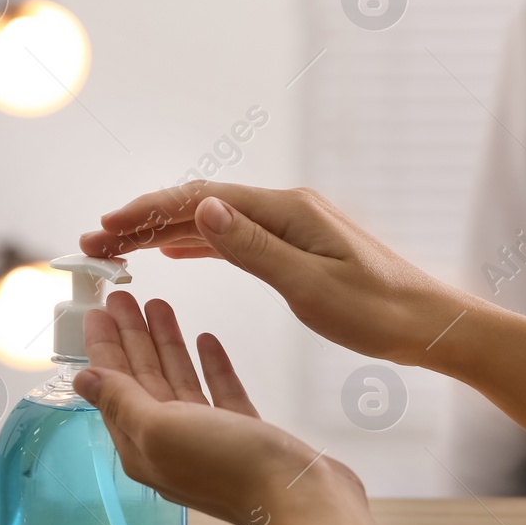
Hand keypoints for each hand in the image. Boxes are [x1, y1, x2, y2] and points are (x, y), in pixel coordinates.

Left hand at [74, 291, 362, 524]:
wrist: (301, 500)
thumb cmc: (231, 466)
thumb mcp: (162, 428)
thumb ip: (122, 400)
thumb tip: (83, 379)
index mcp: (142, 446)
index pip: (113, 387)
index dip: (104, 347)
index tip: (97, 311)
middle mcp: (169, 443)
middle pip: (143, 380)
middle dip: (132, 337)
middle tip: (124, 298)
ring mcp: (207, 439)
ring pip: (179, 382)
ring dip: (167, 344)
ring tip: (159, 306)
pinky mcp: (243, 435)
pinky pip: (218, 392)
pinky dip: (209, 365)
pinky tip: (206, 340)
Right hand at [79, 182, 460, 369]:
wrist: (432, 324)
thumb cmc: (380, 312)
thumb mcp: (310, 286)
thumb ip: (252, 247)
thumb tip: (201, 207)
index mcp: (286, 211)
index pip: (200, 200)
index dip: (147, 211)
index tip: (105, 226)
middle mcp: (286, 209)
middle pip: (199, 205)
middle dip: (143, 220)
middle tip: (94, 240)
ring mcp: (292, 225)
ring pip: (213, 219)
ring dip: (164, 231)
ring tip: (119, 247)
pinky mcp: (298, 246)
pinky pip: (234, 235)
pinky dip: (197, 241)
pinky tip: (176, 250)